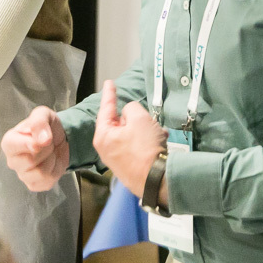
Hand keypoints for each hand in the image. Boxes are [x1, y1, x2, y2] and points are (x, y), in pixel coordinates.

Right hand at [1, 106, 68, 191]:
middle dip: (46, 149)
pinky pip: (46, 182)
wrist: (60, 139)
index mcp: (9, 142)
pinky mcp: (33, 184)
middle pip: (30, 160)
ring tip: (49, 152)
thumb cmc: (46, 127)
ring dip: (51, 160)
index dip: (30, 143)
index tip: (44, 139)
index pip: (12, 146)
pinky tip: (50, 163)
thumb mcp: (43, 114)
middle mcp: (12, 160)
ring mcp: (22, 175)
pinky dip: (54, 171)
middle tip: (48, 142)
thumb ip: (39, 122)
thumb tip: (42, 140)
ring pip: (40, 172)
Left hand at [92, 80, 167, 198]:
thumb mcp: (139, 118)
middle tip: (145, 116)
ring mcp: (118, 161)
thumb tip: (130, 114)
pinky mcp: (130, 169)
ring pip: (131, 136)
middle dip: (135, 118)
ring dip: (145, 130)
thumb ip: (131, 108)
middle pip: (120, 123)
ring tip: (158, 132)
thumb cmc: (145, 147)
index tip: (109, 82)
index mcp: (103, 136)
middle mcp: (106, 150)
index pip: (106, 108)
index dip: (109, 93)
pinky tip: (160, 142)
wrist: (158, 180)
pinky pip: (137, 148)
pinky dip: (147, 142)